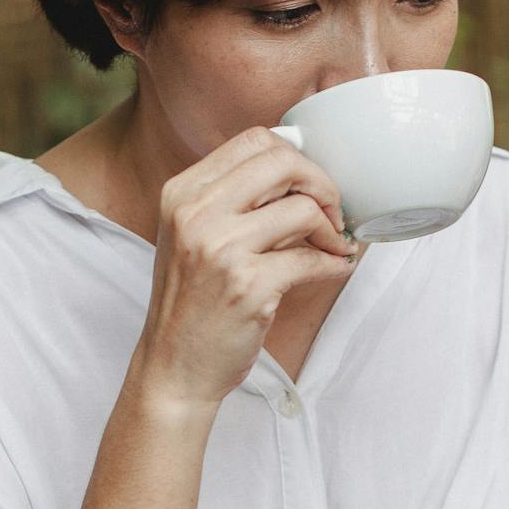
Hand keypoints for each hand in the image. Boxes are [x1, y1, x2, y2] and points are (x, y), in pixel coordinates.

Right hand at [130, 129, 357, 409]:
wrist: (173, 366)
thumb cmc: (191, 303)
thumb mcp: (193, 236)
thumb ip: (233, 200)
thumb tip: (303, 173)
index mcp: (181, 193)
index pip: (253, 141)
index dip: (296, 157)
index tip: (310, 185)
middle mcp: (195, 214)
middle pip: (282, 161)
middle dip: (321, 183)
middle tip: (332, 211)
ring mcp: (220, 250)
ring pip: (303, 209)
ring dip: (332, 229)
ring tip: (333, 246)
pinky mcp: (248, 286)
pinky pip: (311, 260)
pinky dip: (334, 264)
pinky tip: (335, 268)